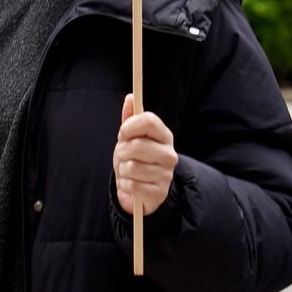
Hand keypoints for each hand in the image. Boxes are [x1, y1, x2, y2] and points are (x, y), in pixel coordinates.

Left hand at [113, 93, 178, 216]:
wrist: (141, 187)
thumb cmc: (135, 157)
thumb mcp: (130, 136)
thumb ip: (130, 118)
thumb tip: (130, 98)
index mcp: (164, 135)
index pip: (149, 120)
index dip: (130, 125)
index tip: (123, 133)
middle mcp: (170, 154)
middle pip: (137, 145)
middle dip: (121, 151)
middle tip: (124, 155)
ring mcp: (166, 175)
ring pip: (131, 167)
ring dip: (123, 169)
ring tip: (129, 170)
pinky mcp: (159, 193)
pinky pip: (131, 185)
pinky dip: (125, 184)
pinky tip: (132, 183)